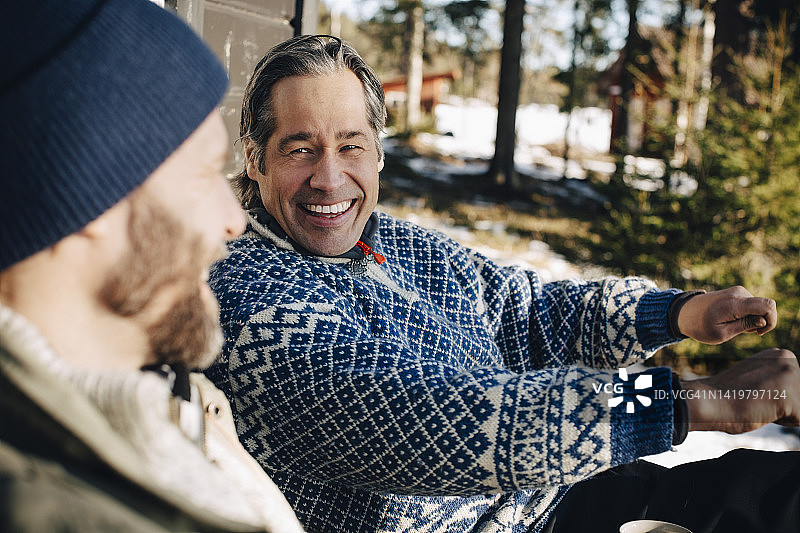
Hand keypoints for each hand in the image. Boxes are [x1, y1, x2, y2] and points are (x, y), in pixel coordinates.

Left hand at [677, 286, 776, 343]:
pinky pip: (751, 305)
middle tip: (738, 331)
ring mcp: (737, 291)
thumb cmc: (699, 326)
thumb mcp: (722, 334)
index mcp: (734, 304)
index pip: (768, 305)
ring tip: (731, 326)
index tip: (759, 333)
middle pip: (765, 307)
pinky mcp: (736, 292)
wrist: (683, 312)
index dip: (771, 321)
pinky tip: (731, 320)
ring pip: (758, 307)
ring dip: (751, 319)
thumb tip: (764, 321)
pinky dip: (746, 315)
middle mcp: (738, 293)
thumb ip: (745, 326)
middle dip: (759, 322)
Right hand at [683, 348, 799, 432]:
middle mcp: (789, 359)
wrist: (708, 400)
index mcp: (780, 354)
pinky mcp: (791, 397)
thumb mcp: (758, 377)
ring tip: (757, 402)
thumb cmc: (728, 394)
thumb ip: (777, 379)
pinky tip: (761, 409)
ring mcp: (791, 376)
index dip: (776, 396)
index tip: (754, 389)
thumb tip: (789, 393)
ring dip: (781, 413)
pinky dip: (781, 423)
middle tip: (754, 397)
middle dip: (783, 404)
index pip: (796, 387)